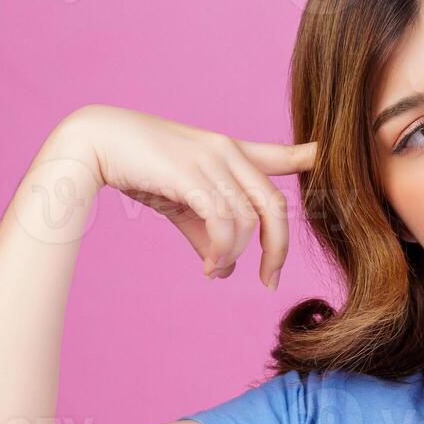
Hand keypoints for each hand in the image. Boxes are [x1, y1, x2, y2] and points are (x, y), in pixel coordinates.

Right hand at [57, 104, 316, 288]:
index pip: (276, 154)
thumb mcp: (180, 201)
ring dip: (236, 256)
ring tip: (216, 270)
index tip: (328, 159)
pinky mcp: (192, 174)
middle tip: (269, 281)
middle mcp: (227, 151)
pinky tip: (210, 267)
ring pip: (248, 220)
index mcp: (228, 151)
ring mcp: (211, 160)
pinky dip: (223, 252)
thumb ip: (207, 231)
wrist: (95, 142)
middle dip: (278, 248)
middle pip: (274, 205)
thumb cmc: (138, 169)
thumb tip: (224, 268)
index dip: (306, 158)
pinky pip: (224, 222)